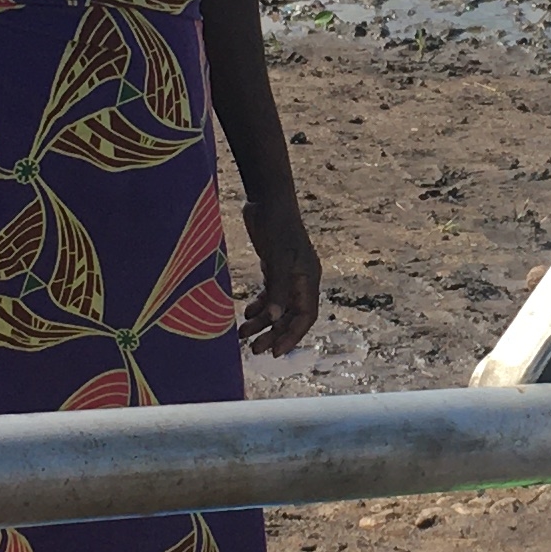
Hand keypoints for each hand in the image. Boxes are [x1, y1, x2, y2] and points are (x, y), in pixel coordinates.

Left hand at [240, 202, 322, 355]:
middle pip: (289, 316)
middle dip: (273, 333)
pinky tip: (245, 313)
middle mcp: (300, 280)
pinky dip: (258, 305)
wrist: (267, 198)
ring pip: (277, 307)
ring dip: (262, 322)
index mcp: (308, 279)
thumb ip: (277, 289)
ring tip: (242, 334)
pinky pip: (269, 294)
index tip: (275, 352)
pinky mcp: (274, 266)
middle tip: (254, 350)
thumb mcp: (278, 258)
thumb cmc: (277, 225)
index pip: (305, 317)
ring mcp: (287, 273)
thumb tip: (274, 319)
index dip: (292, 336)